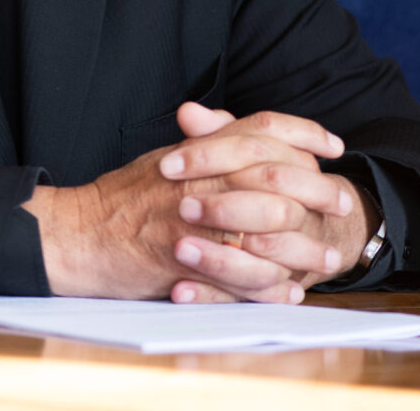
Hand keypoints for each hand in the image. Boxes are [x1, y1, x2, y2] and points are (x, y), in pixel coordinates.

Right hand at [25, 105, 363, 302]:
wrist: (77, 233)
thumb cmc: (118, 199)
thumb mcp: (163, 158)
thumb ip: (201, 143)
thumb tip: (229, 127)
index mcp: (196, 148)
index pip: (261, 127)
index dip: (303, 133)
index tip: (334, 146)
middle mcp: (198, 176)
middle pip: (275, 174)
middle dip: (317, 191)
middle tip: (343, 204)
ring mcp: (190, 216)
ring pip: (265, 228)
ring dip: (302, 247)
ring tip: (326, 260)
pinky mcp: (181, 257)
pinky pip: (239, 274)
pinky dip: (268, 287)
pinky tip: (288, 292)